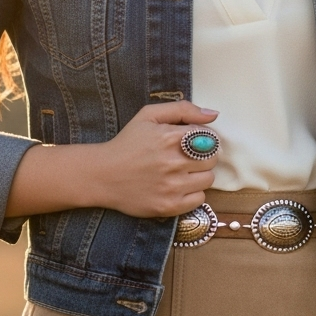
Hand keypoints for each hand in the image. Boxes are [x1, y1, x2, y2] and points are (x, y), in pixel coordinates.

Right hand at [90, 101, 218, 217]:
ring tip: (182, 171)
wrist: (102, 175)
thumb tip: (213, 114)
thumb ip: (182, 109)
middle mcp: (173, 162)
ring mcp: (172, 186)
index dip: (203, 138)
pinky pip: (200, 199)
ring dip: (199, 174)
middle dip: (203, 155)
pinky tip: (178, 186)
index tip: (191, 141)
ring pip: (208, 179)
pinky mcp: (169, 206)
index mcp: (170, 137)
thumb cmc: (127, 143)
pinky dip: (193, 192)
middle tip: (187, 156)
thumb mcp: (149, 115)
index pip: (210, 137)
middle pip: (212, 159)